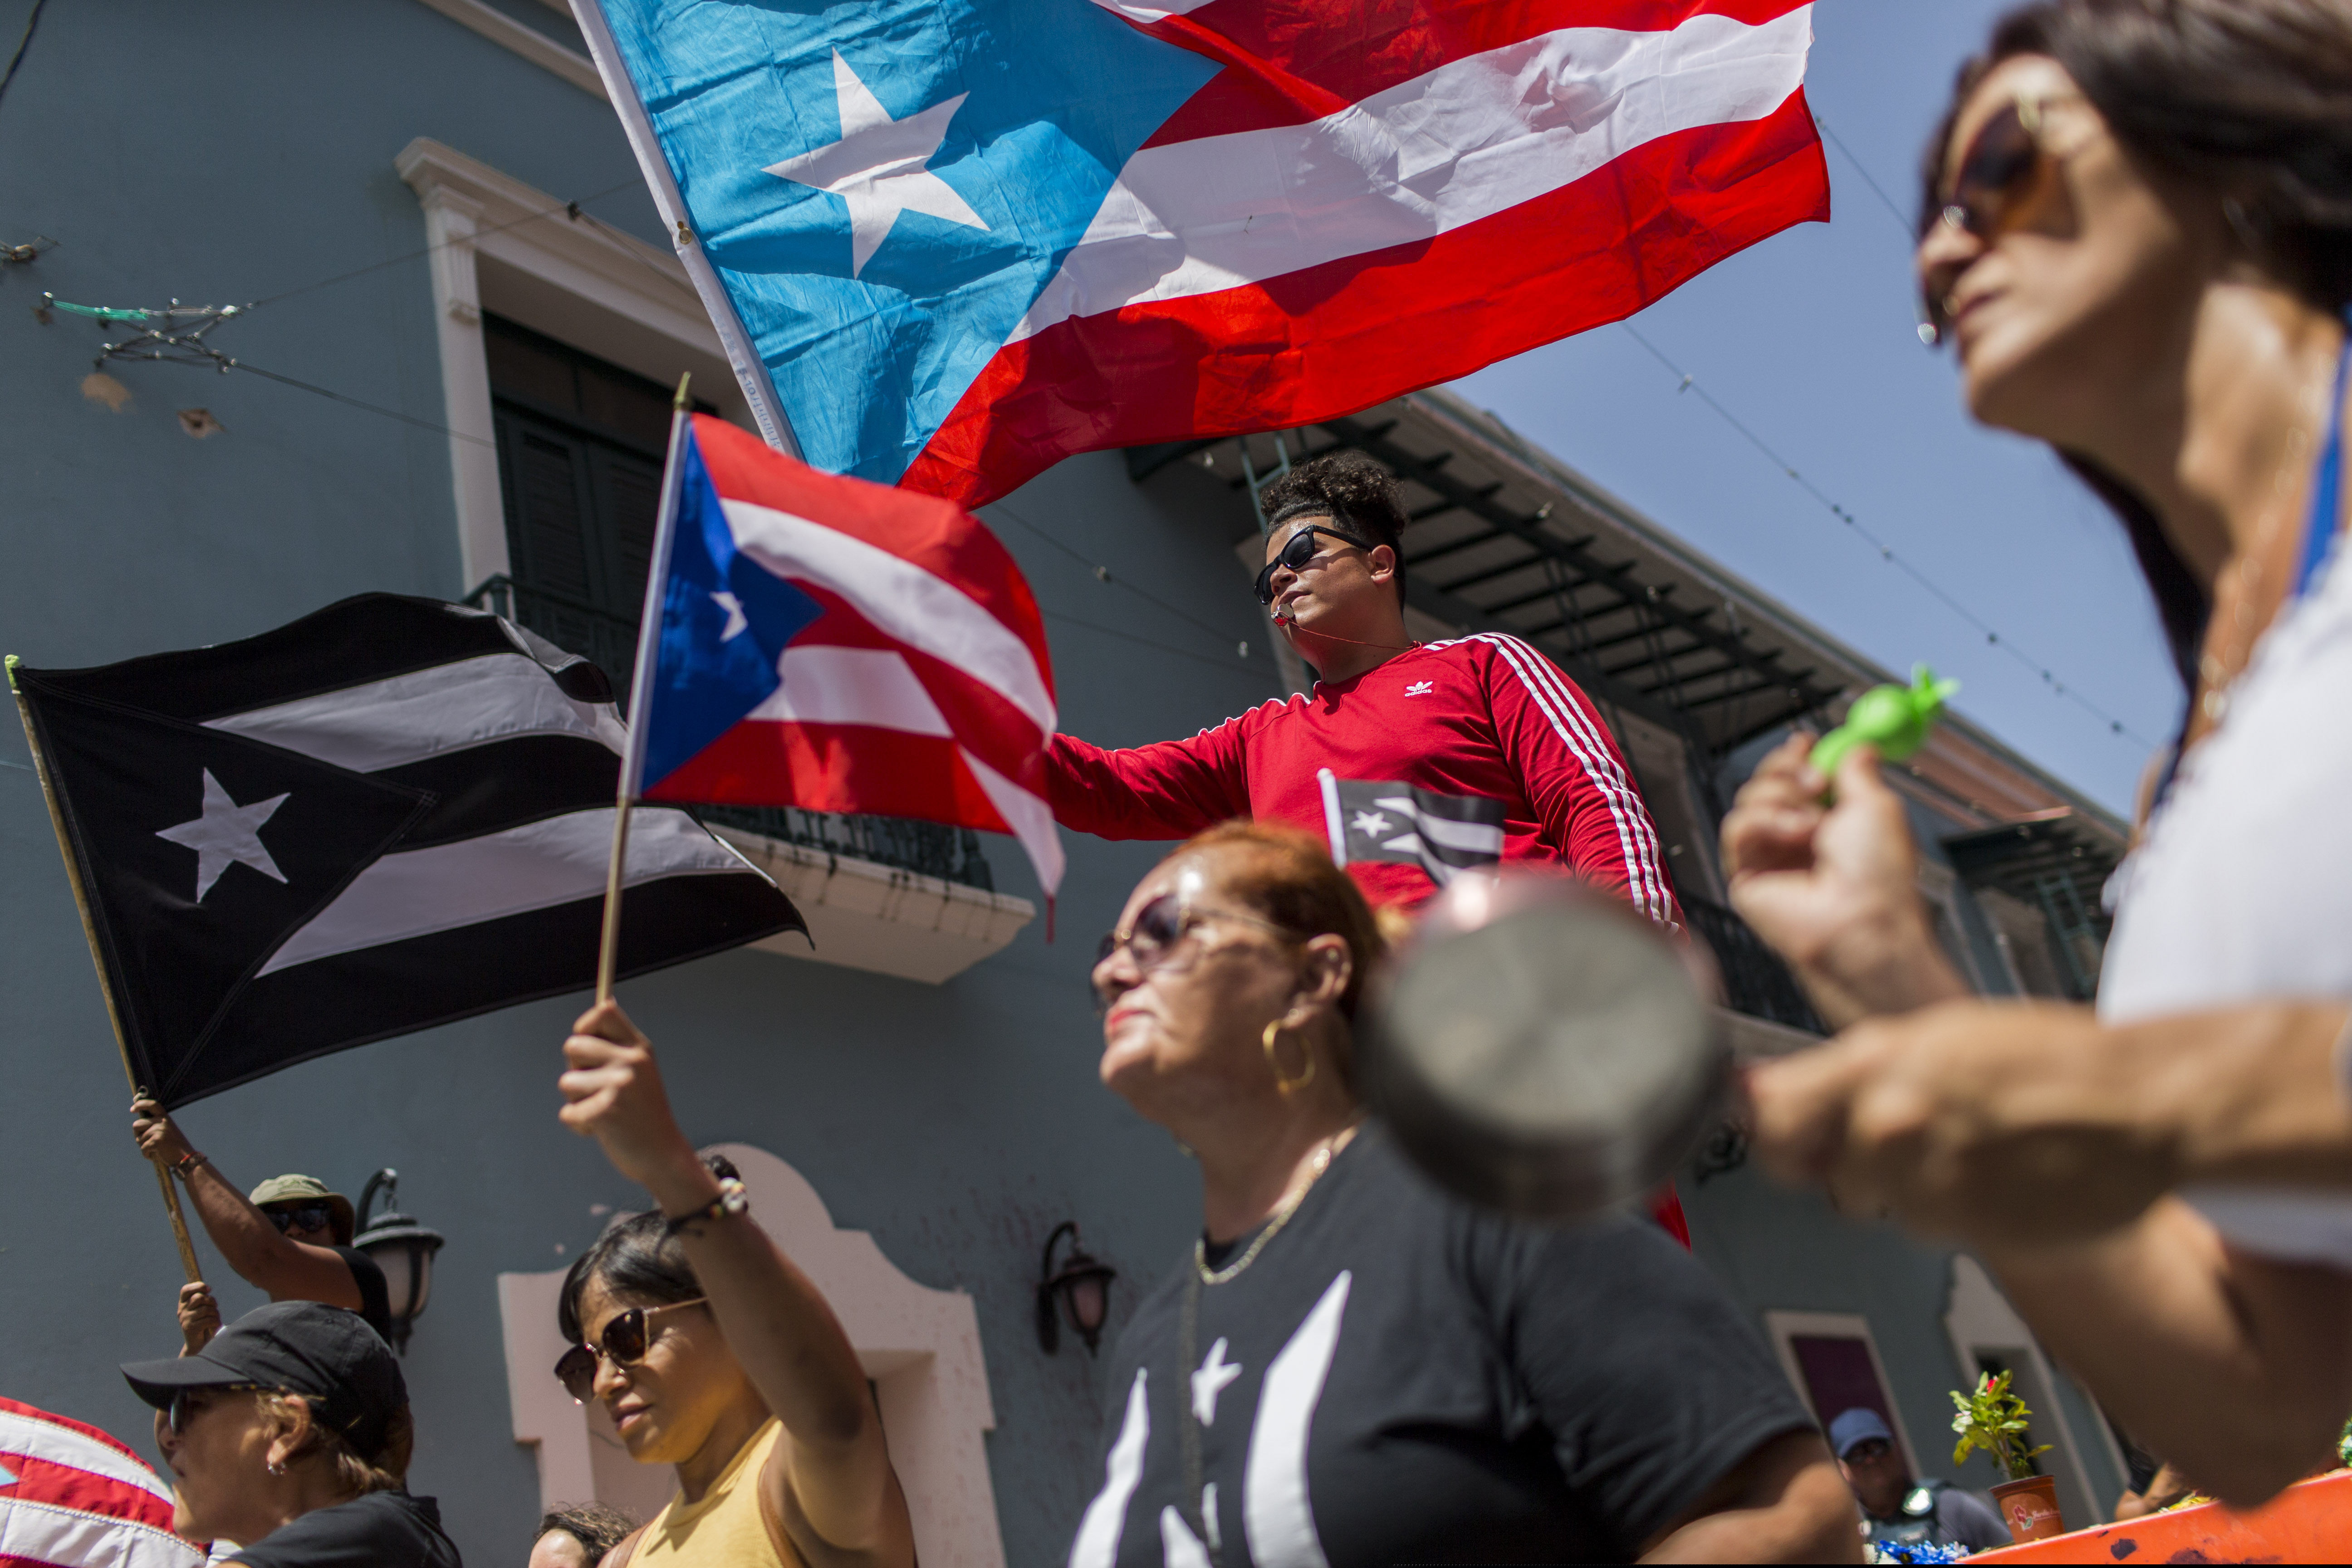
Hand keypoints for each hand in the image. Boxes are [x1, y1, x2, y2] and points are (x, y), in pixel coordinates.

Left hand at [130, 1098, 193, 1167]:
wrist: (185, 1158)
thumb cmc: (174, 1146)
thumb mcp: (167, 1131)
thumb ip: (155, 1125)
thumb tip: (137, 1124)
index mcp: (165, 1118)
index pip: (152, 1105)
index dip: (140, 1105)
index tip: (132, 1110)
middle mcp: (162, 1121)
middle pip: (137, 1125)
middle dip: (138, 1135)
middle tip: (147, 1142)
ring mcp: (159, 1130)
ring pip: (138, 1138)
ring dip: (143, 1146)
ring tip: (155, 1149)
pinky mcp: (156, 1140)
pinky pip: (143, 1148)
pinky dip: (147, 1154)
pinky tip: (156, 1155)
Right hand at [177, 1281, 220, 1354]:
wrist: (198, 1344)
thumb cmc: (204, 1323)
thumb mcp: (202, 1309)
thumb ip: (203, 1299)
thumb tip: (207, 1288)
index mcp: (183, 1304)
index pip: (185, 1290)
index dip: (198, 1286)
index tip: (208, 1289)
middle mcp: (181, 1311)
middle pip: (199, 1297)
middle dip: (211, 1301)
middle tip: (214, 1307)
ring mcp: (184, 1319)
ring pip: (206, 1309)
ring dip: (215, 1313)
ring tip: (215, 1317)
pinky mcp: (190, 1328)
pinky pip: (208, 1320)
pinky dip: (215, 1321)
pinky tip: (215, 1324)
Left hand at [557, 1002, 703, 1198]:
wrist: (664, 1155)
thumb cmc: (644, 1113)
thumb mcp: (641, 1070)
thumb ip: (619, 1043)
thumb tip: (604, 1003)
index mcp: (639, 1048)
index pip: (603, 1012)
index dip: (586, 1026)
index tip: (588, 1049)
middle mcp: (631, 1062)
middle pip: (573, 1045)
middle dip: (576, 1069)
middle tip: (598, 1088)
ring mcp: (619, 1086)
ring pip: (566, 1082)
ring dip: (577, 1101)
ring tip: (603, 1111)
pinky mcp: (605, 1112)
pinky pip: (568, 1112)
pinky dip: (579, 1125)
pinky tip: (603, 1130)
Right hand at [1720, 735, 1964, 1026]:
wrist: (1864, 921)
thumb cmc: (1880, 876)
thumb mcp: (1878, 805)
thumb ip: (1859, 770)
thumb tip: (1858, 747)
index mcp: (1829, 825)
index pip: (1797, 779)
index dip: (1796, 758)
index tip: (1807, 743)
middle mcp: (1797, 840)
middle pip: (1766, 783)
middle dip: (1787, 770)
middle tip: (1815, 780)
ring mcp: (1770, 858)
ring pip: (1748, 799)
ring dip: (1780, 797)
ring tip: (1812, 821)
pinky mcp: (1746, 877)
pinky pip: (1736, 828)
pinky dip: (1763, 821)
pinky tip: (1793, 834)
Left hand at [1745, 999, 2176, 1242]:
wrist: (2142, 1106)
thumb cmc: (2050, 1059)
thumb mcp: (1936, 1037)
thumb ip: (1854, 1073)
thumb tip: (1769, 1099)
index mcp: (1878, 1066)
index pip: (1769, 1114)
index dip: (1760, 1125)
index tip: (1760, 1125)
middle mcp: (1891, 1127)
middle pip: (1813, 1167)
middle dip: (1838, 1155)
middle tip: (1888, 1135)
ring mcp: (1928, 1185)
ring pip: (1872, 1199)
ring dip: (1897, 1183)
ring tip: (1959, 1148)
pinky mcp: (1966, 1233)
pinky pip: (1925, 1227)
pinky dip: (1946, 1208)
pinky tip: (1989, 1174)